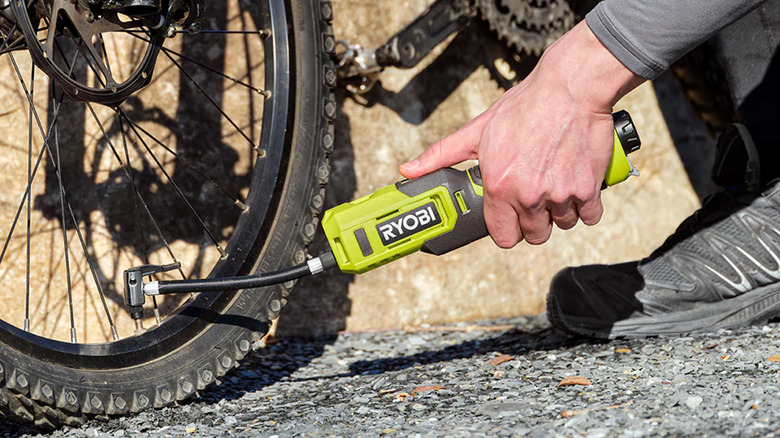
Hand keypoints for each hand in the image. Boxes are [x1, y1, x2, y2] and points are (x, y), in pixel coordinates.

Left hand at [400, 22, 643, 246]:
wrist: (570, 88)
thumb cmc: (525, 106)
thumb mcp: (477, 130)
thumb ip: (441, 155)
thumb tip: (407, 171)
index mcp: (498, 185)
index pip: (503, 237)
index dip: (506, 229)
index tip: (509, 219)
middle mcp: (528, 194)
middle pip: (534, 235)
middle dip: (533, 223)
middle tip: (533, 200)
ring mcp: (560, 193)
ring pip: (561, 225)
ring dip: (559, 213)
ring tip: (554, 186)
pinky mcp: (588, 188)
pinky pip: (589, 216)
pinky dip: (585, 207)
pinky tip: (576, 188)